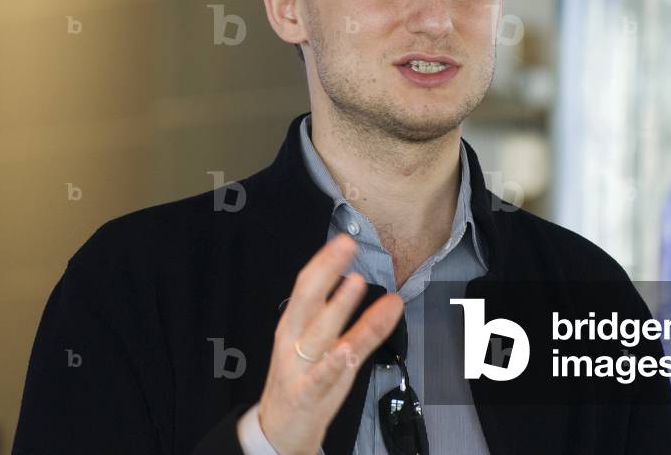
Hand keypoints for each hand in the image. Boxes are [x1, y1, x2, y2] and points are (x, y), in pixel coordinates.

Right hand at [257, 233, 403, 454]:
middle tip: (346, 246)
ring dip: (337, 306)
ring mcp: (299, 367)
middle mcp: (293, 341)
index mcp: (293, 325)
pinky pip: (322, 376)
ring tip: (355, 283)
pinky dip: (334, 362)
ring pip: (319, 332)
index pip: (306, 286)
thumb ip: (359, 324)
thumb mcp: (326, 347)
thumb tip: (391, 299)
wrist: (279, 430)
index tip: (343, 240)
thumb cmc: (303, 382)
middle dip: (327, 270)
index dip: (325, 261)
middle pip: (308, 298)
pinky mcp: (306, 395)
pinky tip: (346, 350)